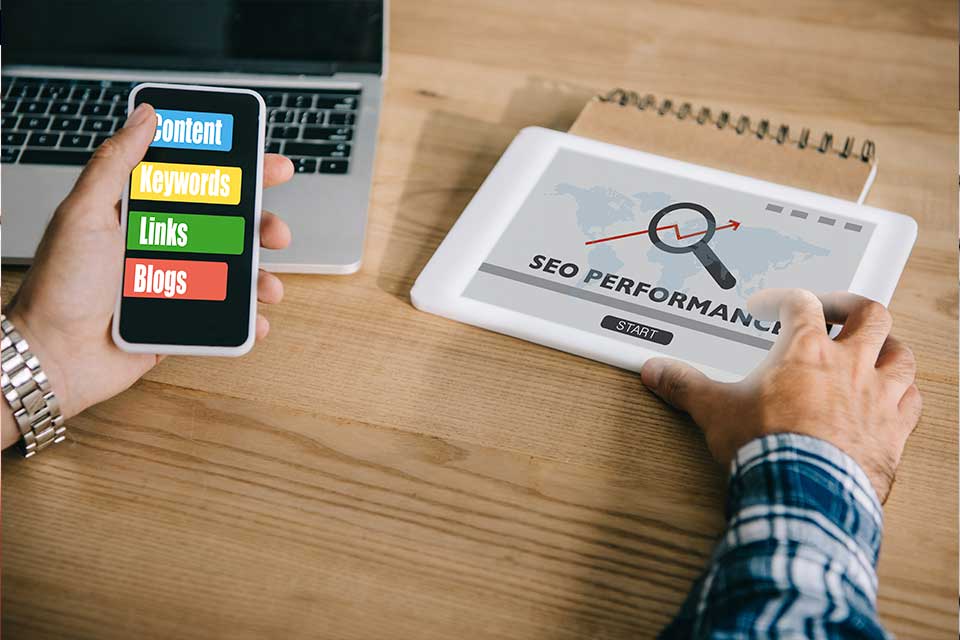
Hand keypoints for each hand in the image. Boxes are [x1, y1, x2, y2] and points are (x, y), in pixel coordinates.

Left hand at [2, 103, 293, 446]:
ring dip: (262, 276)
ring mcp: (177, 283)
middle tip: (276, 231)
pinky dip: (248, 320)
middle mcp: (163, 244)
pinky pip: (226, 317)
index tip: (268, 165)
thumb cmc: (58, 286)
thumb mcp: (83, 213)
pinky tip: (256, 321)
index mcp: (141, 212)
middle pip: (229, 226)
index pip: (199, 182)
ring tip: (268, 287)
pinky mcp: (183, 321)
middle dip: (262, 225)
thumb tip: (144, 116)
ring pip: (235, 272)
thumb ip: (115, 162)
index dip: (238, 171)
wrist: (54, 357)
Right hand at [640, 289, 920, 502]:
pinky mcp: (894, 431)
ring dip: (889, 346)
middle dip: (851, 306)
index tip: (769, 308)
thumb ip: (685, 386)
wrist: (804, 490)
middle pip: (868, 313)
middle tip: (834, 310)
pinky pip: (912, 401)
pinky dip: (904, 393)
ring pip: (900, 353)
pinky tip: (895, 396)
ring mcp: (877, 396)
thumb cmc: (766, 446)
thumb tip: (656, 372)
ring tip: (876, 346)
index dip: (783, 300)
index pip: (800, 304)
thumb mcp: (715, 410)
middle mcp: (848, 365)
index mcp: (805, 350)